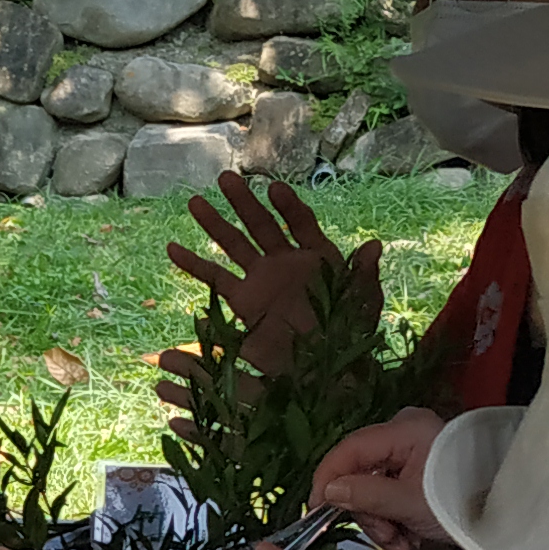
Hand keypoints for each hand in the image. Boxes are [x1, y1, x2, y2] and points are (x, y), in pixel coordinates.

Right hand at [157, 179, 382, 415]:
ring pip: (235, 245)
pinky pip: (216, 280)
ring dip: (215, 224)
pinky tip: (174, 249)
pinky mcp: (244, 304)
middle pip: (262, 225)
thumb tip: (374, 246)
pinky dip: (195, 265)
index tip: (273, 189)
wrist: (327, 371)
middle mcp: (287, 263)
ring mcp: (263, 281)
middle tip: (225, 178)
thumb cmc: (351, 336)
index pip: (301, 223)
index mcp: (318, 257)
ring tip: (194, 203)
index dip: (288, 206)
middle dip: (243, 202)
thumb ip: (364, 275)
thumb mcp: (363, 305)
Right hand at [312, 407, 451, 549]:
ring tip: (404, 547)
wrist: (507, 515)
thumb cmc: (459, 502)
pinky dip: (395, 521)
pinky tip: (411, 540)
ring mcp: (411, 453)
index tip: (316, 511)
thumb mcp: (410, 503)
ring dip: (383, 525)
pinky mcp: (417, 472)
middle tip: (389, 541)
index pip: (350, 450)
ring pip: (373, 490)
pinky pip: (389, 494)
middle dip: (370, 514)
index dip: (328, 479)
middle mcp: (404, 434)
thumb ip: (366, 496)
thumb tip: (327, 493)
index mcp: (405, 430)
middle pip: (361, 474)